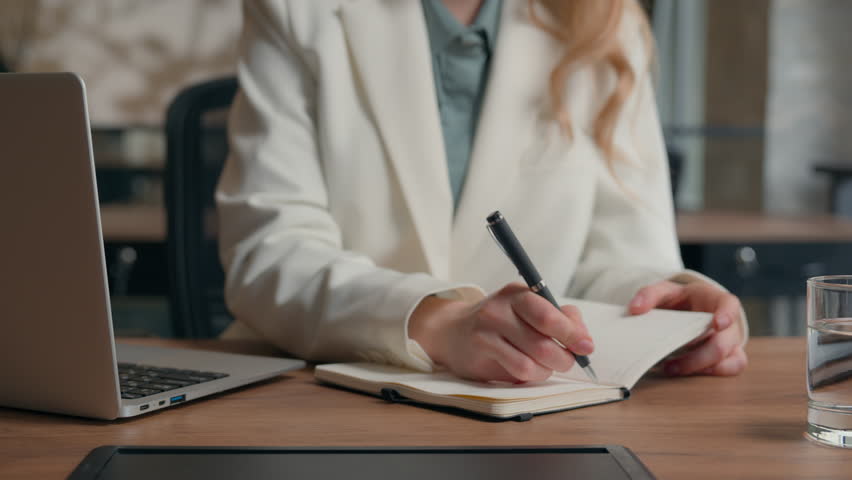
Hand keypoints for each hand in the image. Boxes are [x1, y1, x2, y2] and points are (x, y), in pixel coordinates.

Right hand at [409, 283, 593, 382]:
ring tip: (547, 367)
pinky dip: (533, 375)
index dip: (572, 333)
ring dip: (548, 369)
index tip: (587, 348)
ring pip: (533, 358)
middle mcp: (502, 306)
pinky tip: (531, 371)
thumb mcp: (529, 312)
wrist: (454, 331)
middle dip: (564, 356)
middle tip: (568, 362)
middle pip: (543, 339)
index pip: (549, 312)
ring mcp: (488, 327)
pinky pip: (519, 368)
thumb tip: (584, 337)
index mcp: (519, 292)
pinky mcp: (481, 348)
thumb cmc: (502, 323)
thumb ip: (560, 318)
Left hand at [628, 280, 746, 375]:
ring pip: (732, 359)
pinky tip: (685, 372)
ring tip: (672, 369)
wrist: (686, 309)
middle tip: (669, 364)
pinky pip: (732, 368)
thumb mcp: (663, 291)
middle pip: (724, 342)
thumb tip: (635, 309)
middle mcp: (729, 322)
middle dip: (698, 356)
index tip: (717, 324)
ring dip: (702, 368)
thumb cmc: (679, 299)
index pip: (729, 304)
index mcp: (715, 300)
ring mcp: (731, 340)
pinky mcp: (729, 355)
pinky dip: (711, 373)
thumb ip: (648, 295)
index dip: (726, 314)